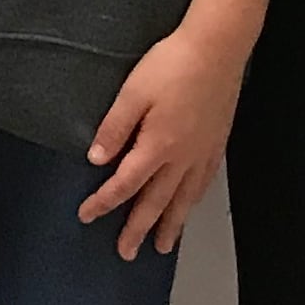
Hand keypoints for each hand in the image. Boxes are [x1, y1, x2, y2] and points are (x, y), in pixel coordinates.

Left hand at [80, 21, 247, 258]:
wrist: (216, 50)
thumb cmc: (171, 65)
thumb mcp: (131, 92)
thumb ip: (114, 128)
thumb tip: (96, 160)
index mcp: (157, 146)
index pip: (124, 184)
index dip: (104, 203)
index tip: (87, 216)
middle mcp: (182, 157)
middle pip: (156, 202)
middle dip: (139, 229)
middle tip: (127, 253)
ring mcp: (202, 153)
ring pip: (184, 199)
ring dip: (171, 224)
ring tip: (163, 246)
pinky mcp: (216, 144)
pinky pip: (202, 184)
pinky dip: (193, 201)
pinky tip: (189, 206)